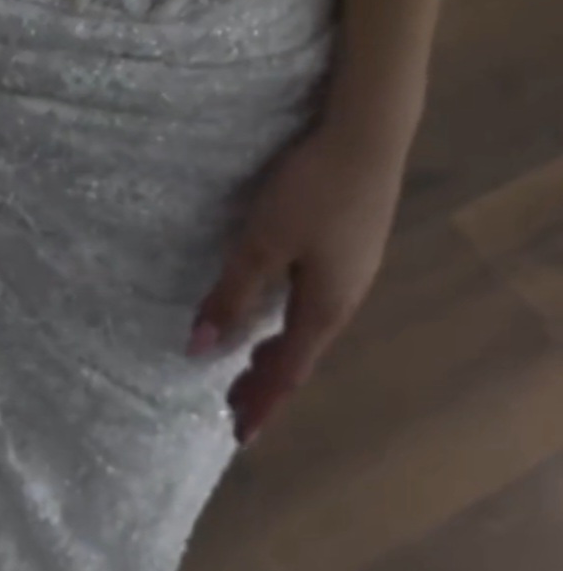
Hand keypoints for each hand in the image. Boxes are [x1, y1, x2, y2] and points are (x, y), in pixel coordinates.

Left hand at [186, 118, 407, 443]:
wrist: (369, 135)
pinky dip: (293, 321)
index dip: (262, 402)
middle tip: (235, 405)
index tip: (239, 435)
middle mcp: (345, 299)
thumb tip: (200, 348)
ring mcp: (354, 271)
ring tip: (252, 363)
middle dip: (268, 381)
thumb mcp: (264, 242)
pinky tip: (282, 306)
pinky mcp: (354, 244)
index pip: (288, 371)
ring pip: (311, 326)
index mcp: (324, 308)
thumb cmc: (314, 190)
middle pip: (302, 353)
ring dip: (280, 350)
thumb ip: (233, 294)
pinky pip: (318, 302)